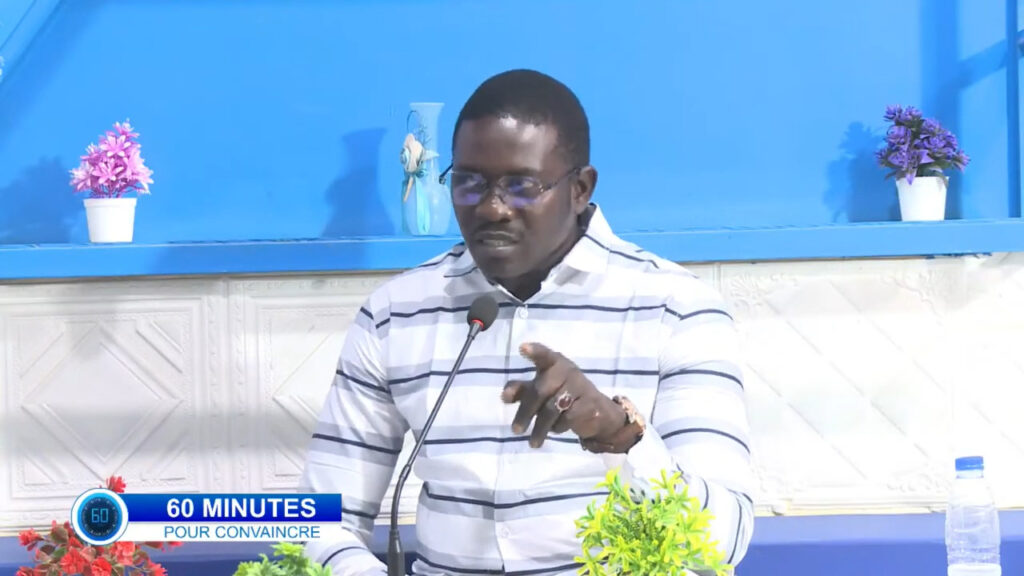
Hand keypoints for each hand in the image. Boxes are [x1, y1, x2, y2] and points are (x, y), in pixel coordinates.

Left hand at [501, 342, 625, 448]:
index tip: (523, 348)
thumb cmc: (563, 394)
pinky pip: (565, 420)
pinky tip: (556, 428)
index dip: (535, 352)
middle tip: (515, 430)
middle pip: (539, 391)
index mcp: (554, 363)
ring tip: (532, 443)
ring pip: (551, 410)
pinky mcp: (587, 406)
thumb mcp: (542, 389)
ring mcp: (578, 388)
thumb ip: (522, 390)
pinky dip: (557, 428)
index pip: (544, 356)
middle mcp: (566, 371)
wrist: (597, 411)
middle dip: (526, 412)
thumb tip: (505, 396)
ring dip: (539, 428)